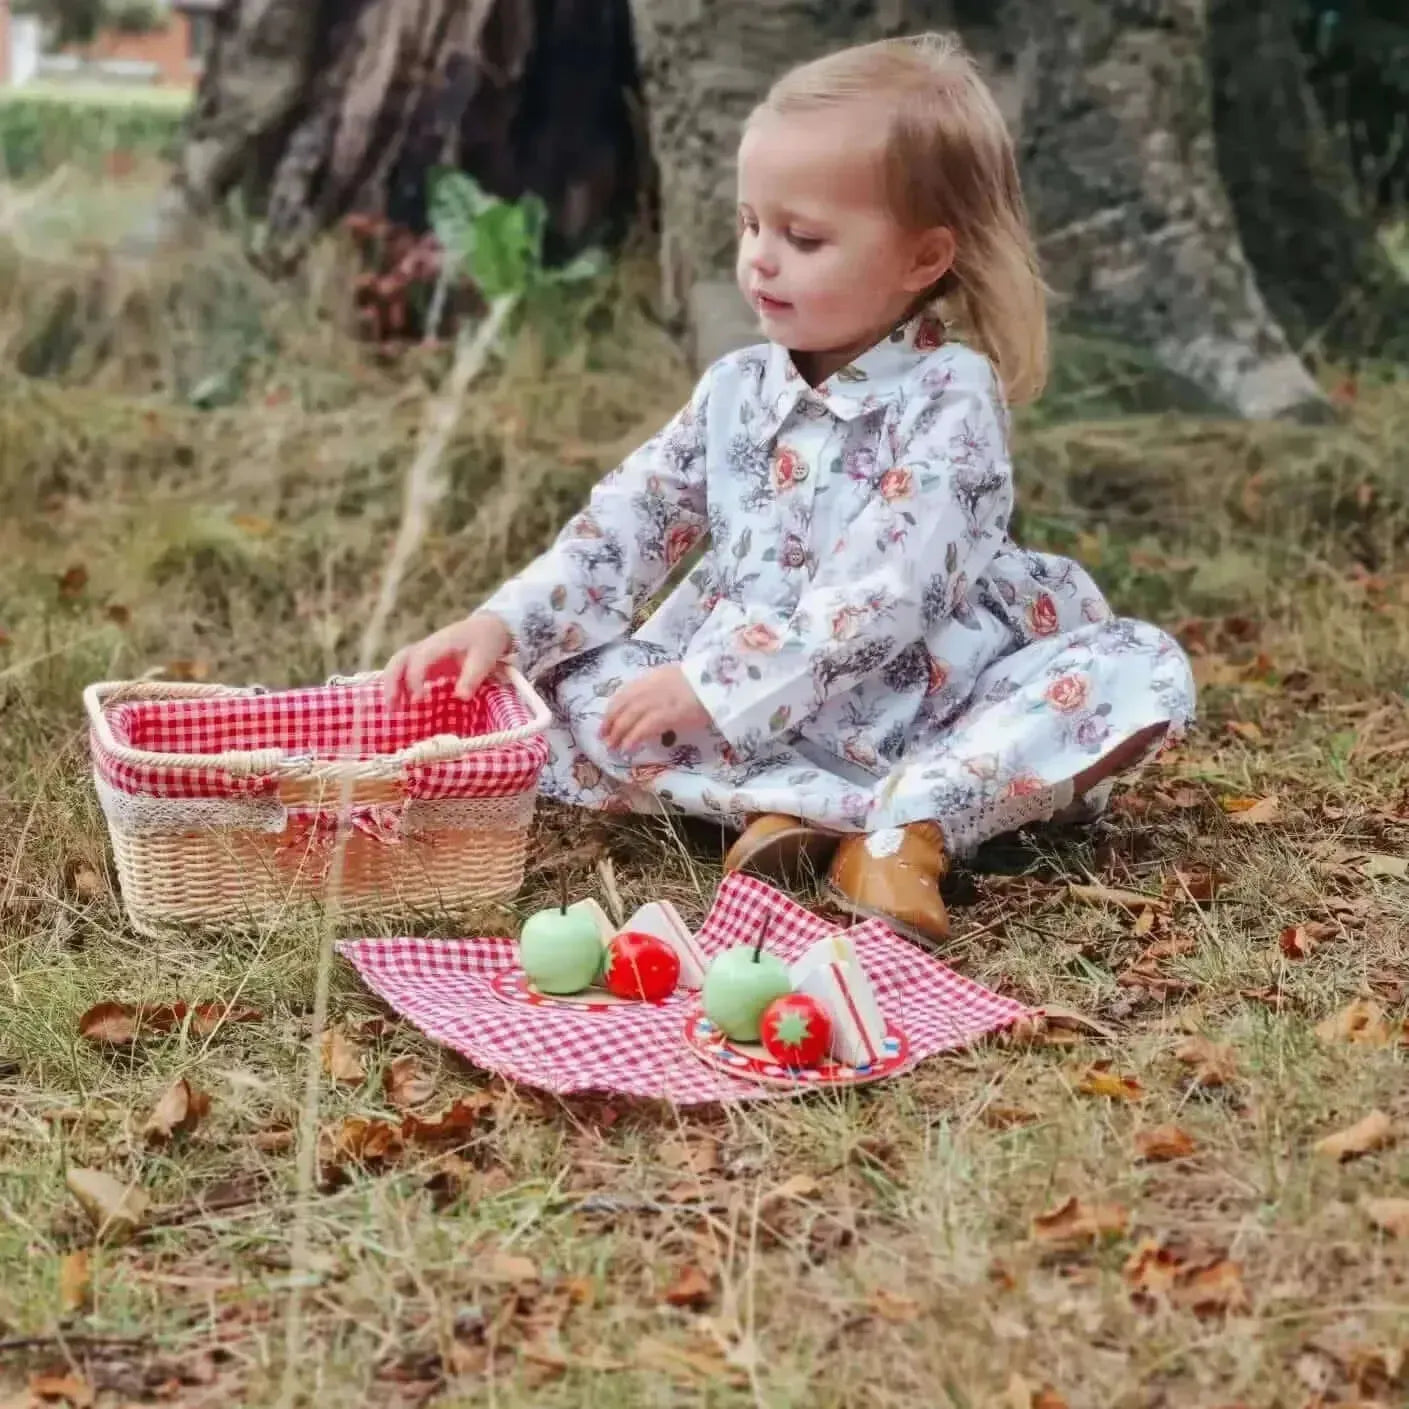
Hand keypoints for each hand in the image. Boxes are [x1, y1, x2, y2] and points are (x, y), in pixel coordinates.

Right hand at [382, 613, 511, 705]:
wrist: (486, 628)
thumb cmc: (485, 642)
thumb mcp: (485, 658)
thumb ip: (473, 677)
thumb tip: (461, 697)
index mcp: (439, 643)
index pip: (418, 659)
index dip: (414, 679)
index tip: (420, 699)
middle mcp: (426, 647)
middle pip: (399, 660)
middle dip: (392, 682)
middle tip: (392, 707)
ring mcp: (423, 654)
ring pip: (398, 666)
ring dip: (392, 686)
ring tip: (393, 710)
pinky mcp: (425, 663)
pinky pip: (406, 672)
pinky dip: (401, 687)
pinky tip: (402, 705)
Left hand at [600, 665, 711, 754]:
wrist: (718, 684)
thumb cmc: (704, 684)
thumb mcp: (677, 678)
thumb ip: (661, 688)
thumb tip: (652, 705)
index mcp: (652, 678)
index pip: (624, 694)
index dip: (612, 710)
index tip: (606, 722)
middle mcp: (650, 688)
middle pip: (622, 707)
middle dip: (610, 724)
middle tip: (604, 738)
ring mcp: (657, 701)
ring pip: (629, 718)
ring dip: (618, 734)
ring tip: (613, 747)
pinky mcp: (666, 715)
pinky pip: (643, 728)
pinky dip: (633, 739)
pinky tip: (628, 748)